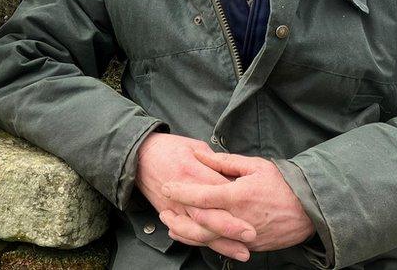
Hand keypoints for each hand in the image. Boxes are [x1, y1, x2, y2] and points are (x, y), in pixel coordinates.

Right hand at [135, 133, 255, 259]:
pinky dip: (202, 243)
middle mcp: (184, 193)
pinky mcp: (169, 214)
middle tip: (252, 235)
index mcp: (193, 171)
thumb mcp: (194, 145)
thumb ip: (215, 160)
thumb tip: (233, 174)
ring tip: (242, 251)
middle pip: (209, 215)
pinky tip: (218, 249)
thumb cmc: (168, 148)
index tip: (257, 207)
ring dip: (221, 243)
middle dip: (231, 227)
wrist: (139, 156)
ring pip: (199, 230)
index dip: (237, 200)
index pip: (218, 189)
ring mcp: (175, 206)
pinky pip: (187, 233)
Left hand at [160, 150, 314, 252]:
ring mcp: (243, 236)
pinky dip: (204, 241)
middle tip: (163, 209)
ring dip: (186, 233)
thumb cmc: (282, 183)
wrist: (309, 210)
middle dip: (177, 217)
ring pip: (207, 240)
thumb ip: (224, 162)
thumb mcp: (255, 165)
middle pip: (198, 224)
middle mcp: (237, 219)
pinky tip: (193, 235)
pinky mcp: (249, 246)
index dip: (180, 191)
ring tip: (172, 225)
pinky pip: (221, 246)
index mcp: (237, 196)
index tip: (166, 186)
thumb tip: (200, 154)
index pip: (201, 195)